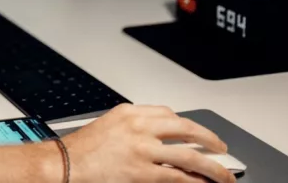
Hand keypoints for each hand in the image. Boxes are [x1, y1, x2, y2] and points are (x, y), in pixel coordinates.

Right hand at [63, 104, 235, 182]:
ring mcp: (142, 151)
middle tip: (221, 149)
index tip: (197, 134)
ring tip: (224, 175)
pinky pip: (177, 178)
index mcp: (129, 113)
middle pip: (185, 129)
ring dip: (212, 167)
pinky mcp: (142, 173)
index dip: (188, 126)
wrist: (63, 165)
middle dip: (209, 139)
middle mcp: (138, 127)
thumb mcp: (107, 126)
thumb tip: (159, 138)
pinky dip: (194, 182)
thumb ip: (133, 127)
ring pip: (189, 156)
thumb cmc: (81, 150)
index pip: (168, 114)